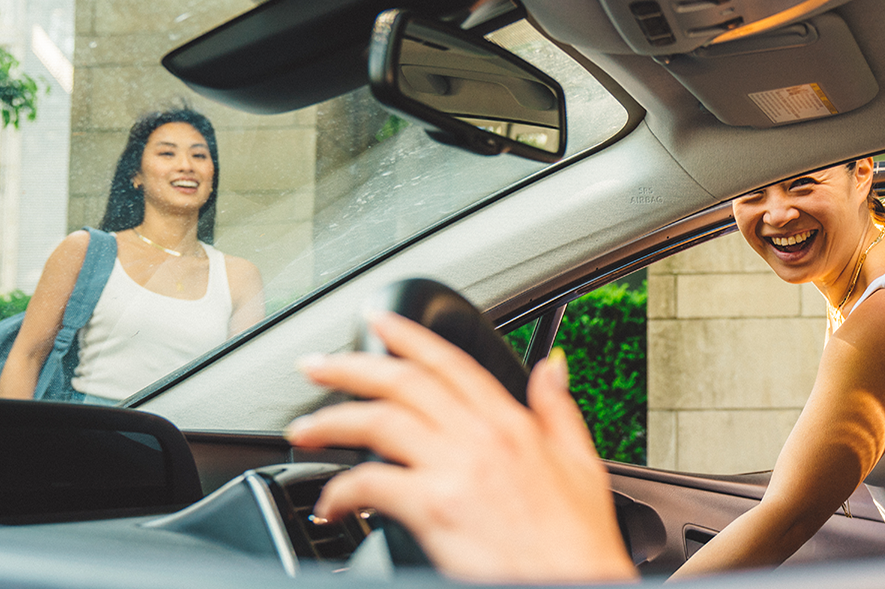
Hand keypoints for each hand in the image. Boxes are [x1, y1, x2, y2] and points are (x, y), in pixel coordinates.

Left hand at [285, 312, 635, 583]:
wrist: (575, 585)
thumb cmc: (577, 540)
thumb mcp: (580, 462)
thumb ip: (558, 410)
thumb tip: (551, 368)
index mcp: (512, 424)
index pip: (450, 364)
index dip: (408, 336)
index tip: (377, 321)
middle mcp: (481, 438)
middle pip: (403, 384)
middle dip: (350, 368)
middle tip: (314, 365)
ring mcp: (456, 470)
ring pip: (379, 423)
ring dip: (332, 422)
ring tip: (304, 431)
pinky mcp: (435, 508)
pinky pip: (372, 484)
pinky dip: (341, 491)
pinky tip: (330, 503)